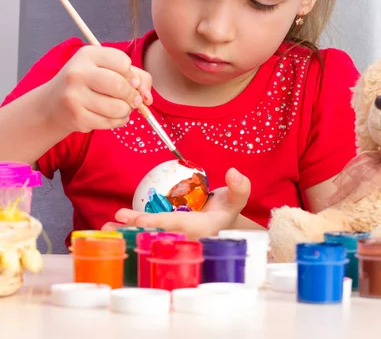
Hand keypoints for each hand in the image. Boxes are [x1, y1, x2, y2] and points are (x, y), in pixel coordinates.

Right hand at [44, 46, 152, 134]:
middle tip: (133, 100)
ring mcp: (74, 95)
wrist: (53, 104)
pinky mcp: (76, 116)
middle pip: (120, 86)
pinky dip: (117, 122)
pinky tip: (111, 117)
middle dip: (132, 96)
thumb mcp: (107, 70)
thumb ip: (135, 76)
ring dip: (126, 111)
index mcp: (88, 55)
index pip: (123, 62)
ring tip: (121, 109)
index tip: (130, 82)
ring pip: (117, 107)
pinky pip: (109, 122)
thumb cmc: (87, 83)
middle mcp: (78, 72)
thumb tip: (148, 96)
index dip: (132, 75)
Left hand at [102, 168, 250, 239]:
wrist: (222, 227)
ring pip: (146, 239)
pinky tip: (112, 228)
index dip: (158, 224)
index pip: (177, 227)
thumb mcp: (236, 199)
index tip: (140, 220)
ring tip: (107, 229)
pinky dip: (128, 234)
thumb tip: (233, 172)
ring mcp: (170, 242)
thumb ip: (239, 187)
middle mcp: (182, 241)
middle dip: (135, 231)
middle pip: (156, 236)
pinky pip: (143, 238)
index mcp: (200, 231)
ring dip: (126, 234)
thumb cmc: (226, 211)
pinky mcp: (162, 239)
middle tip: (116, 224)